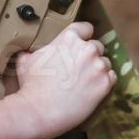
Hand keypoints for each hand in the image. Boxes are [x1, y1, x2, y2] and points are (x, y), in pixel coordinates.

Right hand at [8, 21, 115, 138]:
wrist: (39, 110)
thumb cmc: (31, 85)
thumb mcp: (26, 60)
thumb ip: (32, 51)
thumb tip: (27, 52)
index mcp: (69, 38)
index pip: (86, 28)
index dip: (83, 36)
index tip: (80, 43)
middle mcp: (87, 49)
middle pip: (97, 46)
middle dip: (89, 55)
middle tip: (79, 68)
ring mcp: (98, 66)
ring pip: (105, 63)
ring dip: (97, 69)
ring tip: (85, 81)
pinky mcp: (105, 84)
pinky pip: (111, 77)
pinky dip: (104, 82)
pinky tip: (92, 88)